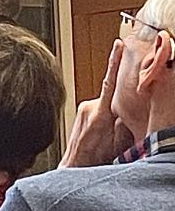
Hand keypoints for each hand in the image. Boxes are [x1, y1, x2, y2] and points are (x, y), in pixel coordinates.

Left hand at [60, 40, 131, 166]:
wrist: (75, 165)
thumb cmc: (97, 156)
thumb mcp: (121, 140)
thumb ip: (128, 120)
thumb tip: (135, 105)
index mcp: (100, 112)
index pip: (110, 81)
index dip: (115, 62)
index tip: (119, 45)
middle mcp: (89, 106)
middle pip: (113, 97)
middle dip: (121, 106)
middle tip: (119, 125)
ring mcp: (83, 108)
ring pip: (106, 103)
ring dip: (112, 114)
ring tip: (107, 134)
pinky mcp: (81, 111)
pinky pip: (99, 107)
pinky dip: (105, 115)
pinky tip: (102, 131)